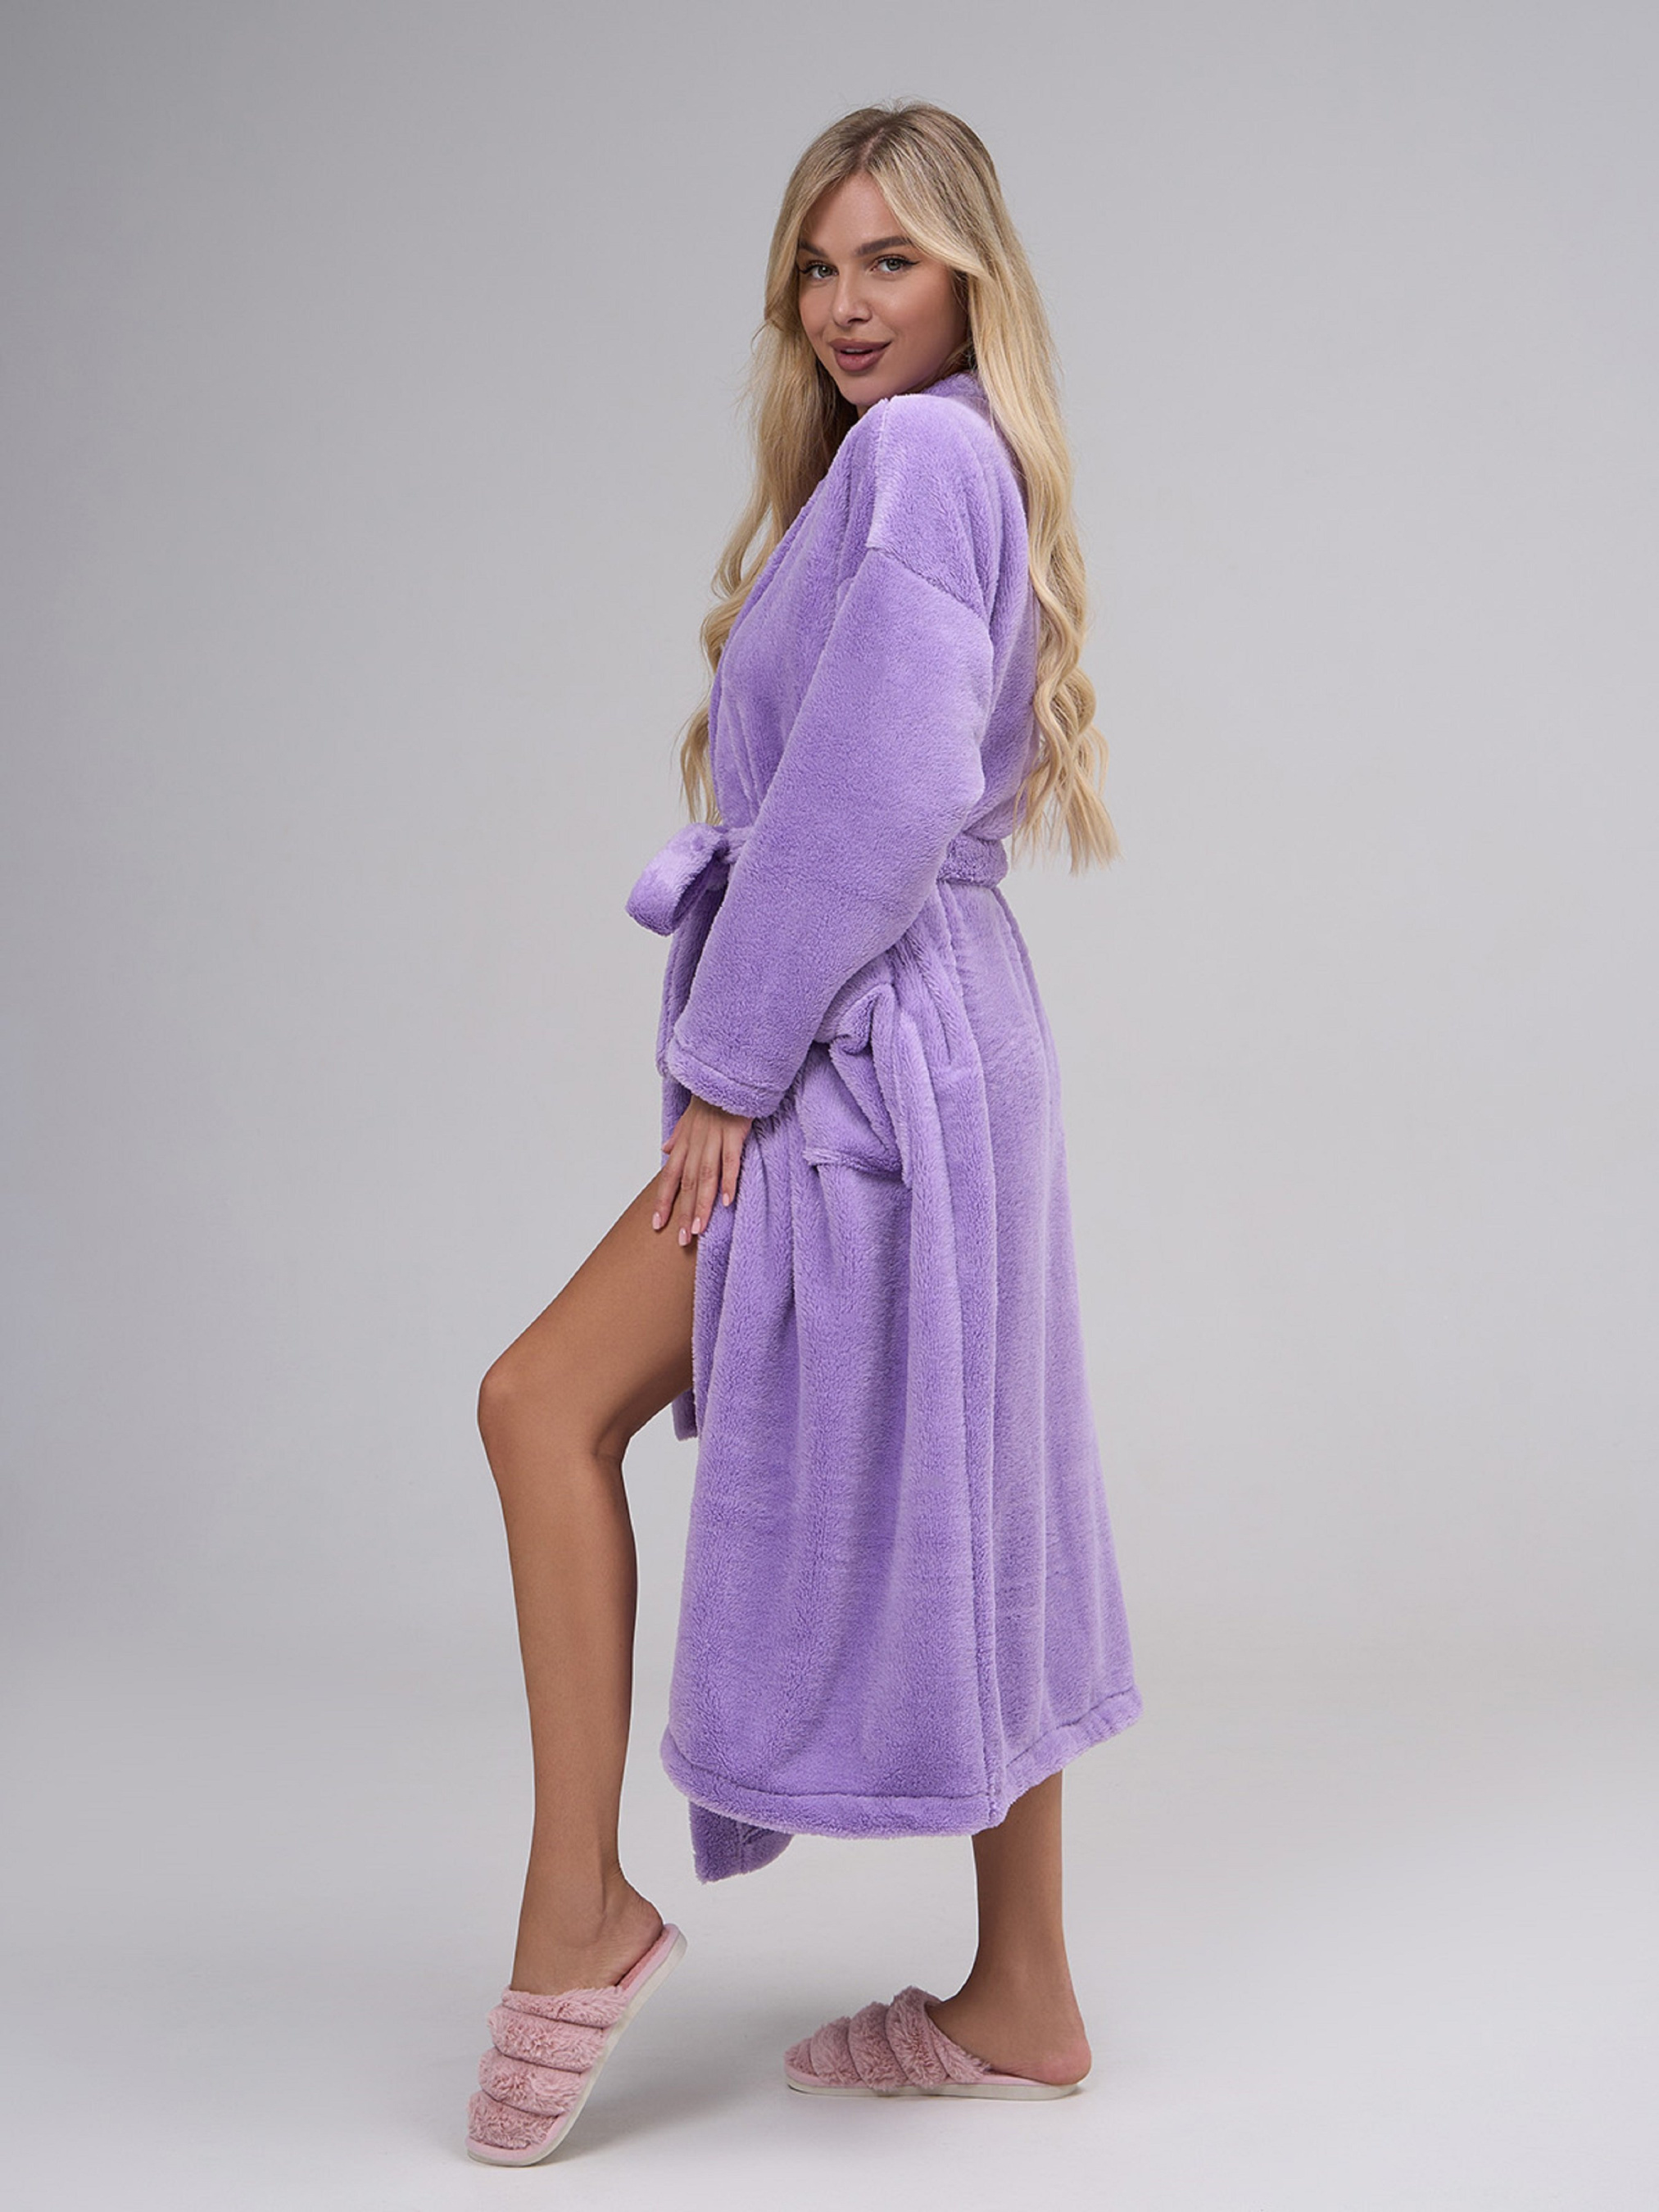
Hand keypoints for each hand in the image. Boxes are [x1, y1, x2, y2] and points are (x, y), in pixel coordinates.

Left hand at [652, 1094, 752, 1242]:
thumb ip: (677, 1137)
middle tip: (682, 1240)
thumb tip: (664, 1151)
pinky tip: (727, 1202)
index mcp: (684, 1143)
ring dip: (702, 1205)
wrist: (725, 1075)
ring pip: (705, 1177)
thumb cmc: (709, 1099)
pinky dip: (729, 1181)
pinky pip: (731, 1161)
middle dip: (683, 1213)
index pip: (670, 1177)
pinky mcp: (735, 1134)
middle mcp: (696, 1144)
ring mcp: (715, 1139)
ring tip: (699, 1229)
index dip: (663, 1201)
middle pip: (687, 1184)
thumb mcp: (688, 1117)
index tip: (657, 1224)